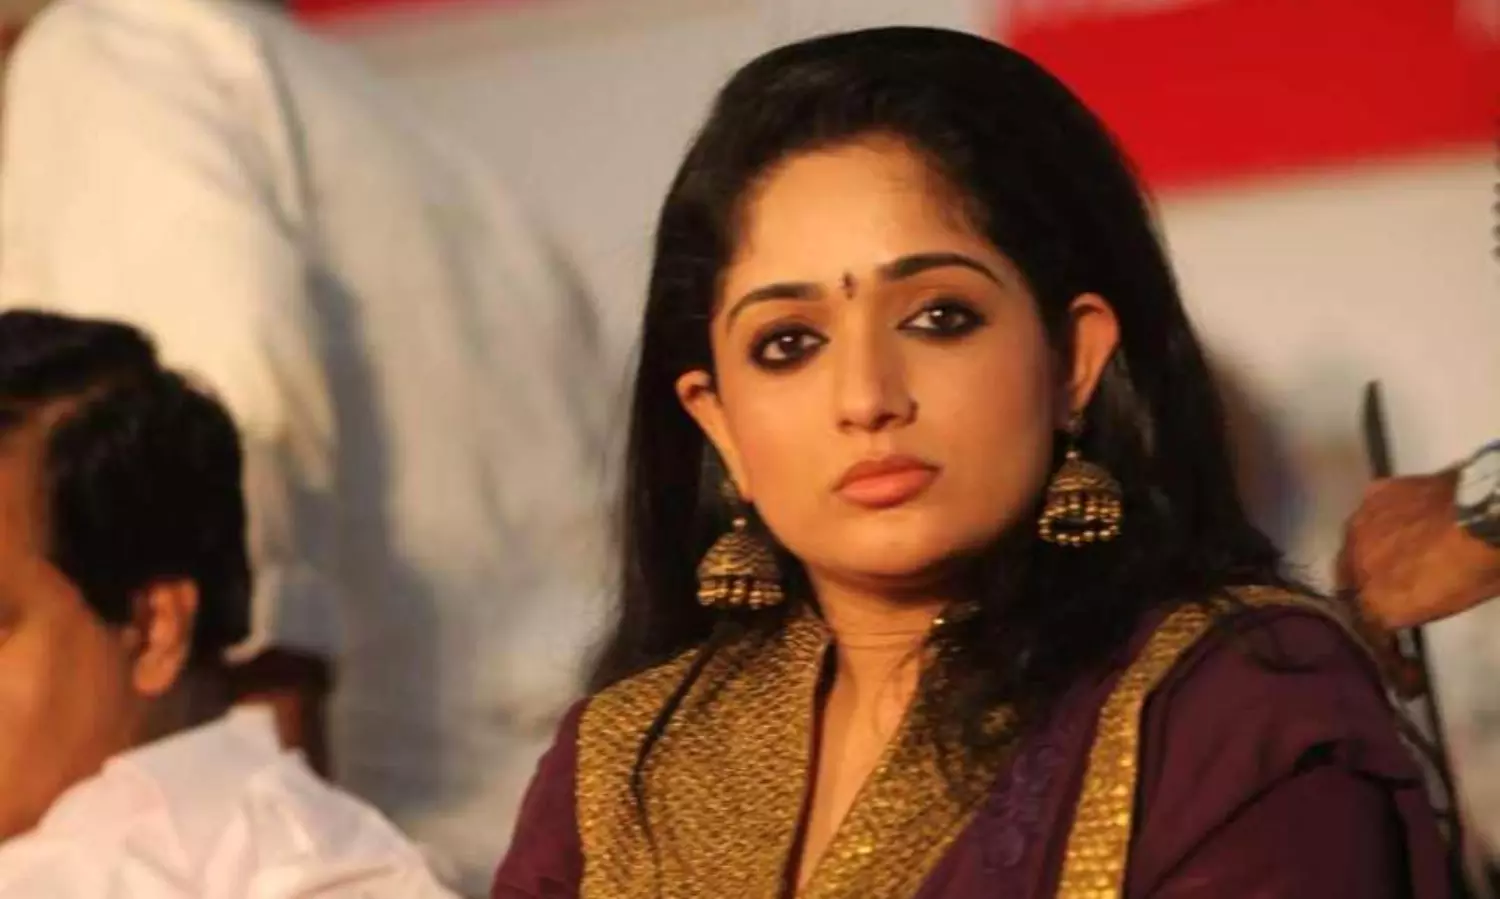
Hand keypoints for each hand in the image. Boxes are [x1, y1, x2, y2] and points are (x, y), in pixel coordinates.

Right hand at [1338, 470, 1499, 631]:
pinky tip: (1403, 514)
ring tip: (1395, 542)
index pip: (1364, 618)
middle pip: (1350, 578)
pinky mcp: (1372, 495)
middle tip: (1393, 575)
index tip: (1389, 609)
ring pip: (1354, 542)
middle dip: (1367, 579)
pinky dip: (1382, 517)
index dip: (1376, 613)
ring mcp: (1359, 528)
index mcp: (1377, 604)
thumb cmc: (1479, 567)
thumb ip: (1409, 605)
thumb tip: (1399, 603)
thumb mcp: (1448, 603)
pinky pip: (1370, 511)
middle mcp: (1357, 569)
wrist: (1486, 513)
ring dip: (1369, 546)